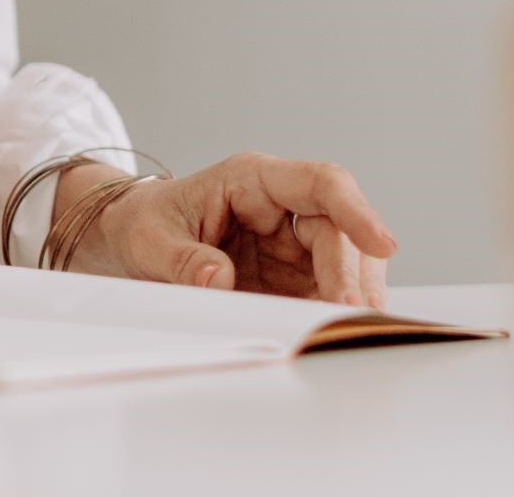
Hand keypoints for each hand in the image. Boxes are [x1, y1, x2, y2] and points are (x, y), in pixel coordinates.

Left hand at [66, 153, 398, 307]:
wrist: (131, 239)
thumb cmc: (143, 225)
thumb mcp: (149, 240)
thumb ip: (181, 258)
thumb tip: (215, 278)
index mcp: (252, 180)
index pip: (321, 184)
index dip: (357, 211)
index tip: (382, 244)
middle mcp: (283, 208)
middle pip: (339, 233)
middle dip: (348, 274)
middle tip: (344, 313)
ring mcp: (292, 244)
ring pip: (345, 265)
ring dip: (350, 296)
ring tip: (342, 329)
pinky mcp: (292, 276)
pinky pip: (326, 292)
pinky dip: (331, 312)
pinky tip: (328, 332)